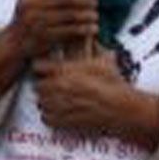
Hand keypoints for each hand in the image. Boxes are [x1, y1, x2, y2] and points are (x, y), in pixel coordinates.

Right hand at [5, 0, 97, 60]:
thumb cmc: (31, 16)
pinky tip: (92, 28)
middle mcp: (30, 3)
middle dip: (85, 0)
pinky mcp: (43, 37)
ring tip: (95, 16)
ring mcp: (35, 21)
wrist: (14, 43)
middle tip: (95, 2)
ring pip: (70, 15)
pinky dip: (84, 29)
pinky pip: (69, 31)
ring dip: (88, 15)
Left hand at [32, 54, 158, 147]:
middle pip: (37, 86)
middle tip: (53, 86)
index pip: (37, 66)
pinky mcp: (63, 122)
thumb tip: (94, 37)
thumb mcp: (104, 59)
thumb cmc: (113, 83)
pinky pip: (46, 118)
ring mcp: (59, 105)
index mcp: (64, 70)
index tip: (47, 69)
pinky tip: (60, 113)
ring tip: (57, 100)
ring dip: (47, 101)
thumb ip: (95, 46)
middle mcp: (57, 87)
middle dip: (44, 85)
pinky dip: (50, 116)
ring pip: (40, 102)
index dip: (41, 67)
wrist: (121, 108)